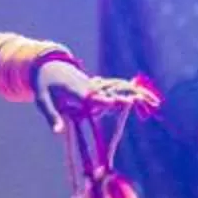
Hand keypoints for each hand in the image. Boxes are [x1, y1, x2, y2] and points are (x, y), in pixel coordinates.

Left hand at [36, 59, 160, 127]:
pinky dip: (132, 94)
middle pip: (112, 93)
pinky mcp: (99, 86)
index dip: (105, 100)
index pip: (94, 97)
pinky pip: (117, 90)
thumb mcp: (42, 100)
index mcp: (77, 91)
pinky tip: (149, 101)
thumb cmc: (45, 85)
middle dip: (128, 97)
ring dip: (136, 95)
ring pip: (119, 90)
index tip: (116, 102)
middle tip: (146, 102)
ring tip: (155, 103)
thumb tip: (58, 133)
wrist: (50, 65)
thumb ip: (52, 116)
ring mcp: (96, 86)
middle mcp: (90, 87)